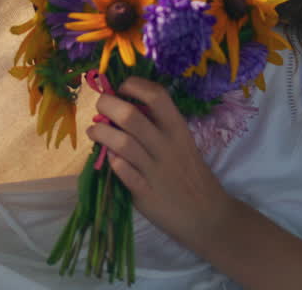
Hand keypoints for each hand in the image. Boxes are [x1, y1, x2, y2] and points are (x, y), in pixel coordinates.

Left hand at [86, 76, 237, 250]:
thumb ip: (157, 127)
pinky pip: (122, 172)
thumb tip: (122, 108)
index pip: (157, 96)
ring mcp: (156, 170)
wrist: (207, 214)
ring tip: (94, 131)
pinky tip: (108, 158)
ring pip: (122, 143)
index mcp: (178, 129)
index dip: (134, 86)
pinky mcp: (145, 193)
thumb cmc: (189, 173)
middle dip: (108, 105)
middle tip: (101, 107)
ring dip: (102, 133)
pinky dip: (112, 161)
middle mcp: (167, 146)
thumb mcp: (182, 143)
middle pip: (131, 116)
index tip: (122, 88)